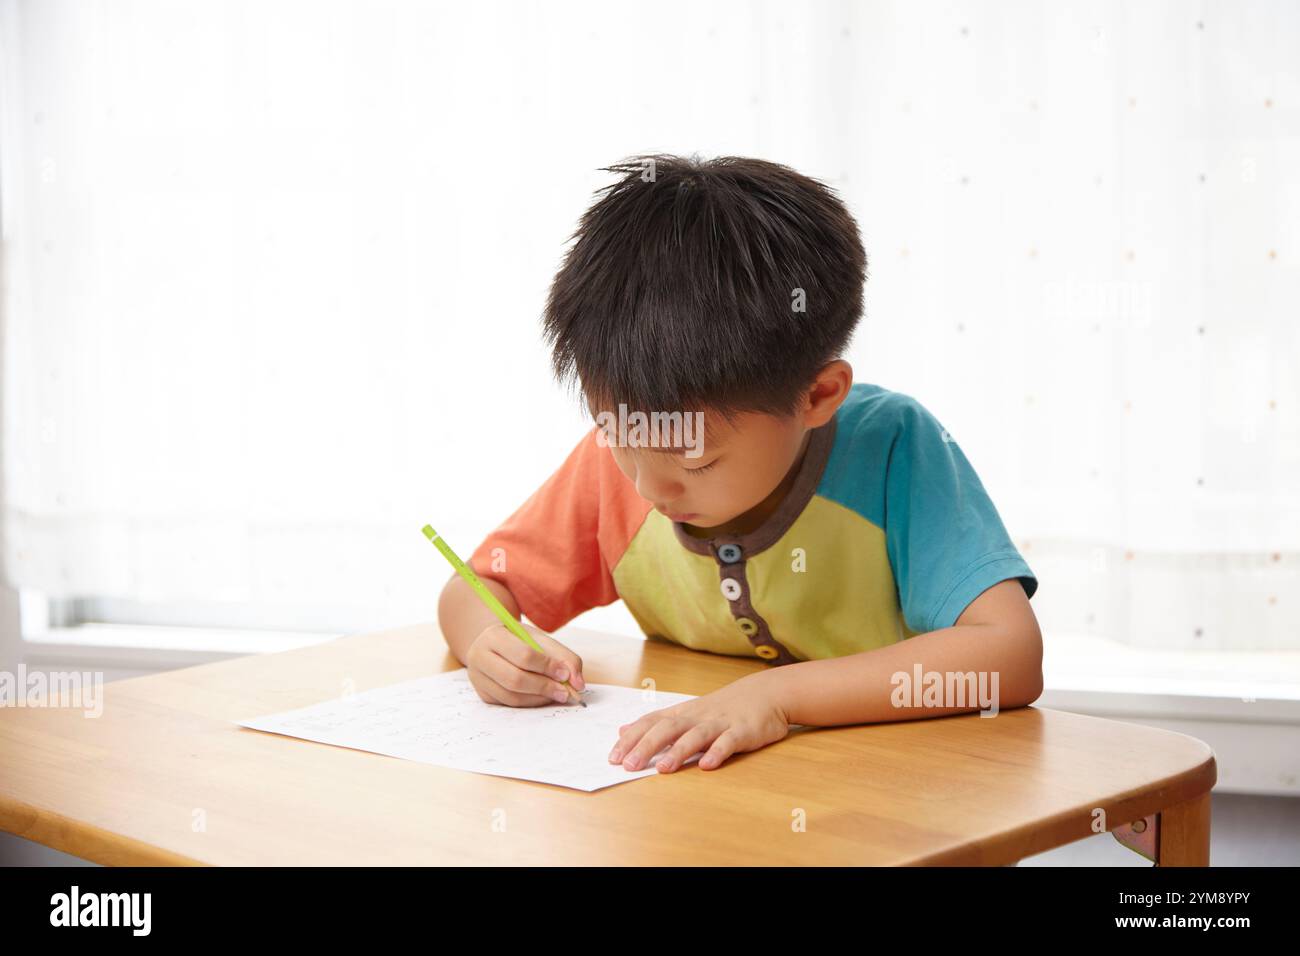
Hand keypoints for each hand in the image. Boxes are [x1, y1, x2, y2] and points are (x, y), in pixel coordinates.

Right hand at [466, 621, 584, 706]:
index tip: (565, 675)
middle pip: (515, 679)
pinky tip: (543, 697)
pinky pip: (509, 704)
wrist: (496, 645)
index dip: (547, 667)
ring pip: (512, 696)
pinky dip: (530, 703)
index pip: (523, 655)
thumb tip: (578, 684)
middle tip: (566, 692)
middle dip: (544, 687)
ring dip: (539, 698)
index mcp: (493, 635)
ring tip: (557, 694)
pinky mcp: (483, 694)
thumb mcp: (541, 640)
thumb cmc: (521, 641)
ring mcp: (477, 678)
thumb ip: (564, 658)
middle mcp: (479, 656)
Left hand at [608, 673, 789, 772]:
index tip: (613, 757)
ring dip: (679, 751)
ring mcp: (720, 723)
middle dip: (647, 746)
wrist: (766, 693)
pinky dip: (718, 752)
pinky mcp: (742, 732)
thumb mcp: (687, 712)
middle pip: (668, 728)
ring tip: (663, 769)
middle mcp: (697, 717)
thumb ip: (656, 723)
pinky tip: (708, 765)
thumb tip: (623, 730)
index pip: (651, 723)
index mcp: (683, 714)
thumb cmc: (724, 707)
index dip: (631, 739)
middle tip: (628, 765)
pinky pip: (729, 742)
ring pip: (696, 735)